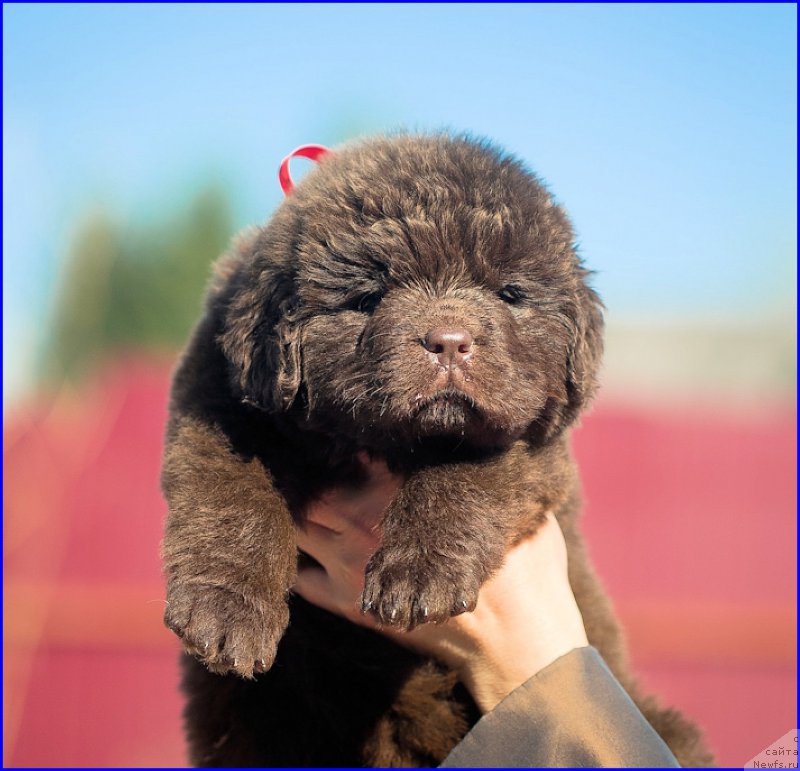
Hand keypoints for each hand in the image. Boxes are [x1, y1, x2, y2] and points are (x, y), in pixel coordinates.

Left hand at [294, 457, 587, 712]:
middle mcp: (365, 524)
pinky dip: (300, 565)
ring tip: (309, 506)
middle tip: (320, 471)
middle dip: (313, 479)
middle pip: (315, 490)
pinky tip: (310, 554)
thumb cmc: (520, 566)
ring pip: (301, 530)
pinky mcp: (351, 605)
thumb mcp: (513, 500)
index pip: (352, 455)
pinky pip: (303, 582)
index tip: (347, 439)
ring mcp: (352, 566)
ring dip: (303, 518)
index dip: (344, 445)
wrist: (512, 638)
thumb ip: (485, 471)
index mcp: (400, 491)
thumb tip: (490, 445)